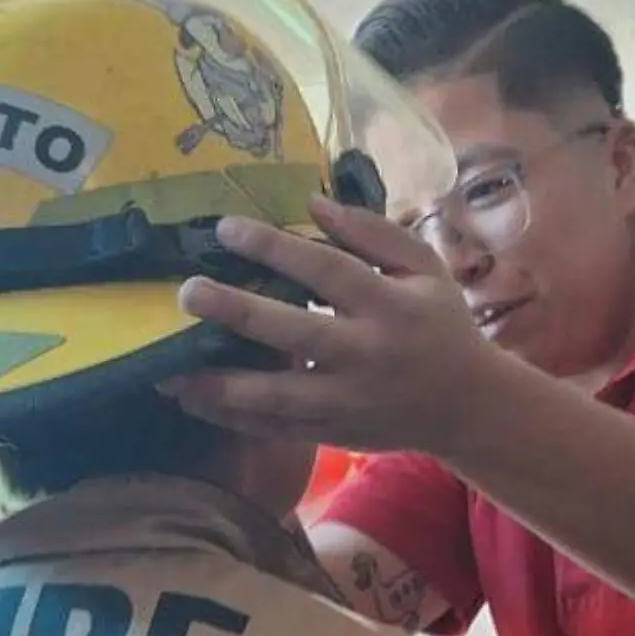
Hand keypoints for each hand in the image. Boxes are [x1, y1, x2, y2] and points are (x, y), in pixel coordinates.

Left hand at [160, 195, 507, 455]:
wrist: (468, 406)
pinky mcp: (334, 433)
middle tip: (187, 293)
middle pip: (294, 333)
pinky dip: (232, 419)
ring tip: (167, 369)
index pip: (327, 271)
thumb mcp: (425, 268)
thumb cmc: (440, 325)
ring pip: (276, 396)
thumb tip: (312, 202)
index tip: (224, 229)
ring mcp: (347, 401)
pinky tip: (192, 401)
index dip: (275, 248)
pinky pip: (276, 429)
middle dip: (237, 312)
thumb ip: (373, 233)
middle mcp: (366, 354)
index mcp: (390, 305)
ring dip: (218, 385)